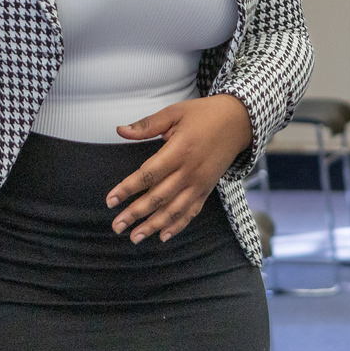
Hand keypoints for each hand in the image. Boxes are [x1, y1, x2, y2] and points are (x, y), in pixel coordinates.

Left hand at [107, 94, 254, 243]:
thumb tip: (120, 130)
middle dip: (135, 213)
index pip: (148, 174)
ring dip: (153, 225)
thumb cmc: (204, 114)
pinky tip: (163, 236)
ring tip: (135, 238)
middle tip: (116, 226)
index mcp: (179, 150)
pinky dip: (178, 225)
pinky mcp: (207, 189)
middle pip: (158, 197)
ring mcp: (200, 183)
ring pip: (174, 209)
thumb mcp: (175, 113)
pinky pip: (191, 211)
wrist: (239, 121)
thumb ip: (147, 125)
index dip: (128, 188)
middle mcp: (190, 171)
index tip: (110, 200)